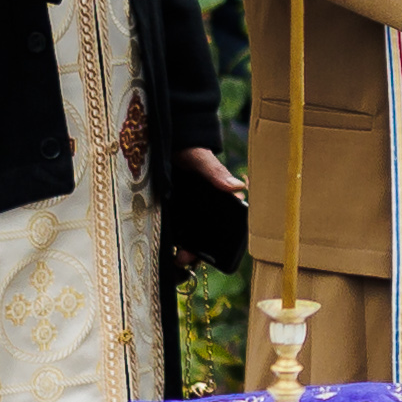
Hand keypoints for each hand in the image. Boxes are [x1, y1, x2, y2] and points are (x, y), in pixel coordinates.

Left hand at [168, 145, 246, 263]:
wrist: (162, 141)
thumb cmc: (187, 148)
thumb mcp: (200, 159)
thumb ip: (216, 172)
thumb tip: (238, 187)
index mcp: (217, 197)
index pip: (225, 221)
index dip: (222, 238)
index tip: (213, 250)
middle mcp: (203, 208)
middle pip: (206, 235)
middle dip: (198, 251)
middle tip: (186, 259)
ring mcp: (186, 211)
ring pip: (189, 236)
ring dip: (184, 250)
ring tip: (175, 260)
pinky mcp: (169, 212)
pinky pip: (172, 230)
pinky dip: (169, 242)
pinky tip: (163, 250)